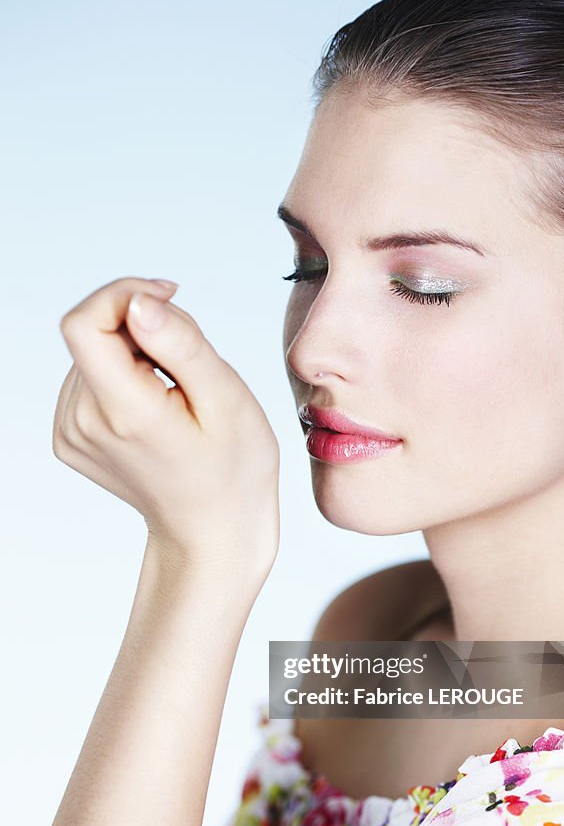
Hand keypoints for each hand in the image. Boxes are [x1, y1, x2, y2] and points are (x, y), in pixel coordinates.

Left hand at [53, 277, 279, 573]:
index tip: (168, 300)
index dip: (124, 295)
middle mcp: (83, 424)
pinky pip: (89, 377)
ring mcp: (71, 434)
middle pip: (93, 334)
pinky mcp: (70, 437)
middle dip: (141, 328)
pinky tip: (157, 407)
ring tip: (177, 393)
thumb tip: (139, 303)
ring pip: (93, 352)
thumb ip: (181, 344)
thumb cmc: (232, 469)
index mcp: (124, 413)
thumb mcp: (226, 399)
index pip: (85, 323)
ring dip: (135, 353)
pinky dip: (124, 376)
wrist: (212, 529)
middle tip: (190, 365)